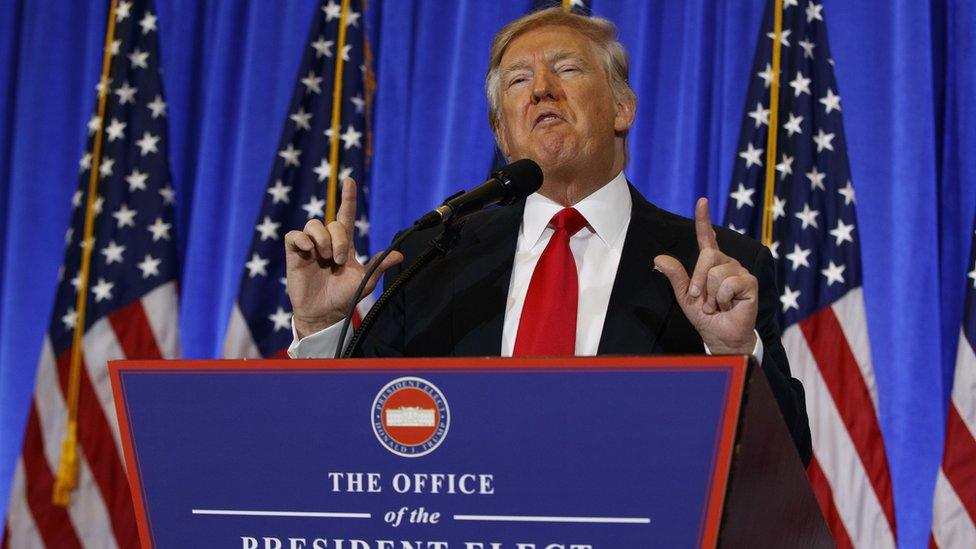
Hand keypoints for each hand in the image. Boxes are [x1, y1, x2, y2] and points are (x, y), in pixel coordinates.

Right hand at [284, 178, 402, 338]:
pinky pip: (294, 235)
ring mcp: (310, 247)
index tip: (349, 180)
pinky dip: (301, 239)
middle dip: (338, 239)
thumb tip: (399, 255)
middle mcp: (327, 242)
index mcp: (344, 245)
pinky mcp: (295, 254)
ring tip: (325, 258)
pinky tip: (308, 251)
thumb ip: (379, 266)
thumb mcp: (365, 281)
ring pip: (313, 225)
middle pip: (332, 223)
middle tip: (339, 261)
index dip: (348, 198)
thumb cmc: (344, 298)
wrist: (324, 314)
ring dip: (322, 239)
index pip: (346, 215)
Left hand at [653, 198, 757, 353]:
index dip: (703, 219)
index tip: (702, 201)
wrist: (721, 335)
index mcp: (711, 263)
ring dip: (712, 296)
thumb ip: (675, 277)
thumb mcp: (685, 296)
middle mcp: (726, 263)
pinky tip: (729, 306)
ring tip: (718, 305)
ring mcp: (739, 271)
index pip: (706, 237)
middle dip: (699, 281)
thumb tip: (658, 258)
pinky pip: (728, 284)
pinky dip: (723, 299)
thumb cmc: (706, 316)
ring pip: (717, 273)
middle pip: (707, 256)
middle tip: (702, 300)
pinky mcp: (750, 282)